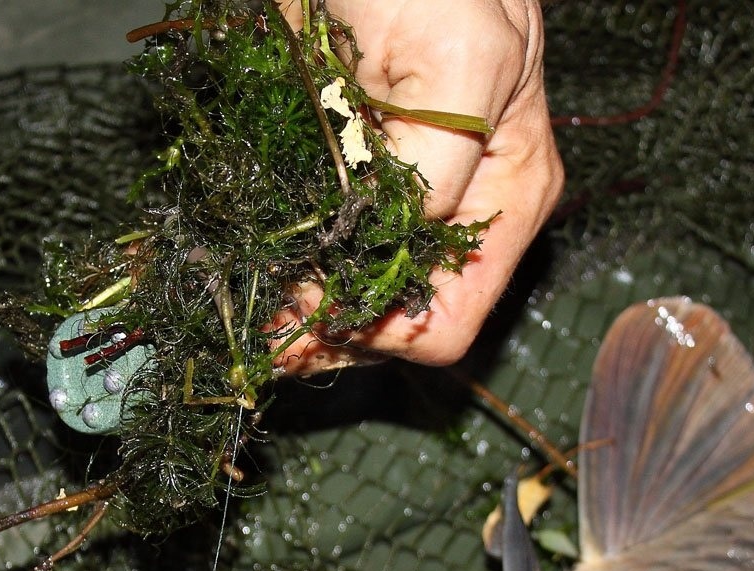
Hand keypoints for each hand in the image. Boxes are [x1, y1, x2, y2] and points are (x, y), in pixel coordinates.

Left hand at [274, 0, 563, 372]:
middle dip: (329, 331)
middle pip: (396, 319)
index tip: (309, 312)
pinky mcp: (349, 179)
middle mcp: (456, 212)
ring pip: (352, 296)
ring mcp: (400, 199)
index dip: (377, 332)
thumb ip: (440, 161)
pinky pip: (318, 251)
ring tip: (249, 306)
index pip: (447, 320)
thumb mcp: (461, 56)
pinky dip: (280, 269)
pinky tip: (248, 266)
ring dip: (298, 311)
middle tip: (262, 323)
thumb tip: (390, 242)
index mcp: (505, 197)